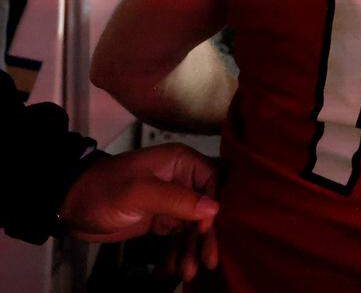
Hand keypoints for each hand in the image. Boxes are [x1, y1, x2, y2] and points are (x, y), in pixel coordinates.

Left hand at [60, 143, 219, 277]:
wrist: (70, 207)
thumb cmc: (104, 190)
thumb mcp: (138, 192)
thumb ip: (176, 199)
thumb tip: (214, 209)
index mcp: (180, 163)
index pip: (212, 180)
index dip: (213, 206)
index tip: (205, 230)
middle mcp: (182, 180)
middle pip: (206, 208)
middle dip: (206, 236)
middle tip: (208, 261)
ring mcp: (172, 202)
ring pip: (193, 227)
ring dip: (192, 250)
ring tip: (188, 272)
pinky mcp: (162, 220)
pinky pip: (178, 237)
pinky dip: (177, 253)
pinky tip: (174, 269)